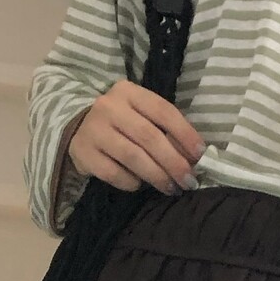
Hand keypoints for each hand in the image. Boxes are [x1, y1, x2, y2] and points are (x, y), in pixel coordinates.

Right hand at [67, 79, 204, 195]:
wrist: (79, 129)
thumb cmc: (121, 123)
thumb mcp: (141, 114)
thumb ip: (164, 128)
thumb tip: (194, 157)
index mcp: (129, 92)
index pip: (162, 110)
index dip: (184, 133)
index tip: (200, 155)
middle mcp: (109, 107)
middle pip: (149, 137)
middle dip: (173, 162)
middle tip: (189, 180)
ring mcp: (94, 130)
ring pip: (133, 157)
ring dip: (157, 176)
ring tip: (171, 188)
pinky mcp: (83, 153)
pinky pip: (114, 174)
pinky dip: (132, 182)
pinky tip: (140, 185)